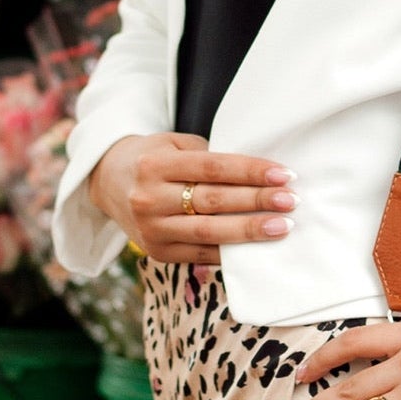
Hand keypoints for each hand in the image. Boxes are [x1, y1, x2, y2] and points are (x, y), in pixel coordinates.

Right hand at [88, 132, 296, 263]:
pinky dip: (232, 252)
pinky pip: (201, 254)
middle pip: (213, 201)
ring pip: (209, 232)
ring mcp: (151, 229)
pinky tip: (257, 249)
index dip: (251, 172)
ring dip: (250, 231)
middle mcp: (149, 198)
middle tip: (291, 201)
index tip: (284, 175)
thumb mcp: (174, 145)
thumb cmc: (155, 158)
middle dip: (257, 202)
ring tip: (282, 227)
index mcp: (156, 164)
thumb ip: (209, 156)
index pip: (213, 168)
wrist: (109, 183)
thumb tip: (260, 173)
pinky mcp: (157, 252)